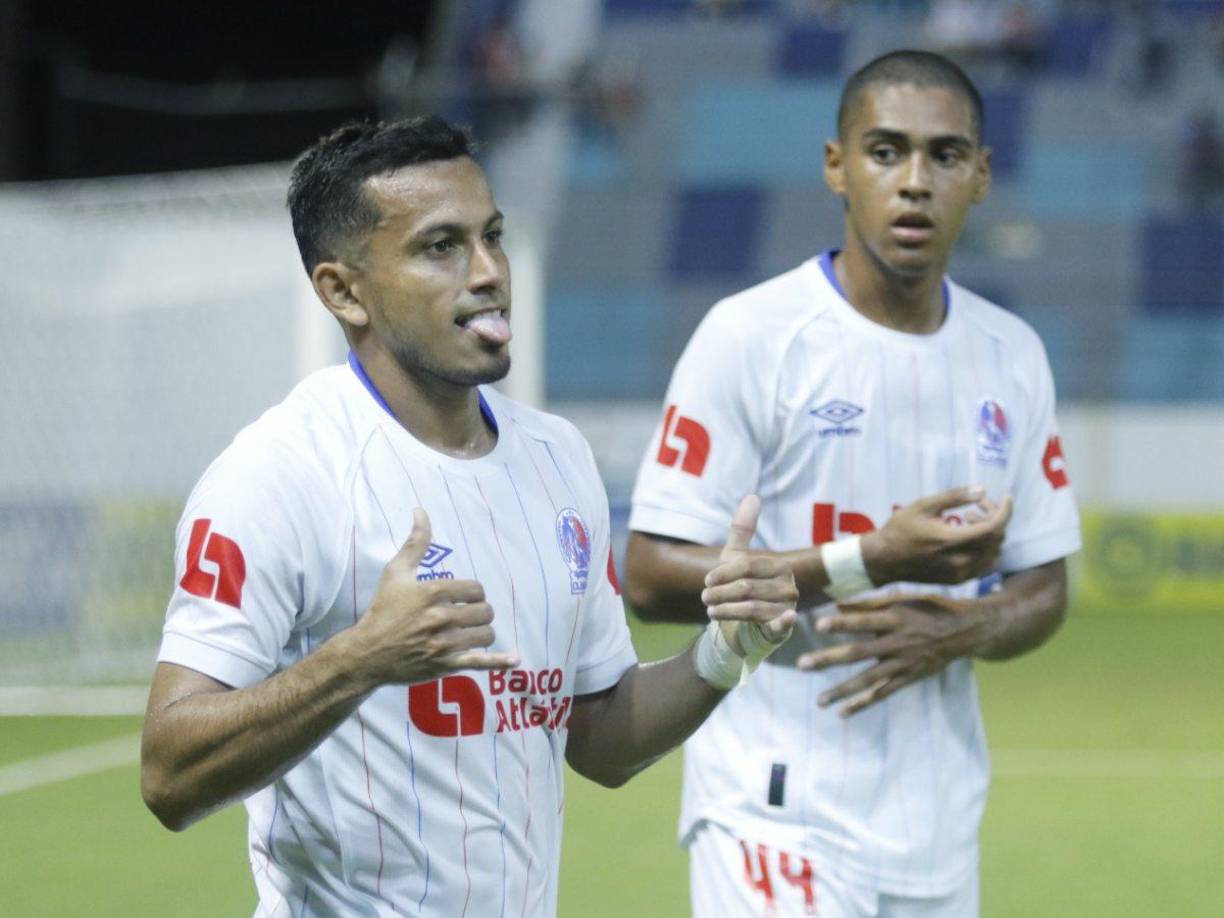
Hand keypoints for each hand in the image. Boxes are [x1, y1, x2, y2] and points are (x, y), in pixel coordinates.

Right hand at [347, 508, 519, 687]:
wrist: (367, 653)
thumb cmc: (383, 609)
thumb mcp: (396, 572)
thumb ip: (415, 542)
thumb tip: (421, 511)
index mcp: (434, 593)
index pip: (476, 589)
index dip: (472, 593)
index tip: (462, 598)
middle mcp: (442, 617)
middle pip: (485, 611)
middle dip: (479, 612)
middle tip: (466, 616)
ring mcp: (445, 644)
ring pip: (486, 634)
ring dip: (482, 632)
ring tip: (470, 632)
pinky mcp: (446, 665)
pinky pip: (480, 662)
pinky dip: (499, 661)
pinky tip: (515, 659)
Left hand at [700, 495, 798, 653]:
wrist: (746, 625)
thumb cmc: (742, 587)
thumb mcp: (736, 558)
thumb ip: (742, 529)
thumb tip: (752, 496)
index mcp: (780, 566)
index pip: (746, 566)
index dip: (722, 573)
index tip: (706, 582)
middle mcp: (788, 586)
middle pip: (746, 587)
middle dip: (720, 593)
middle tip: (704, 598)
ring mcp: (788, 609)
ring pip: (751, 608)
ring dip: (726, 610)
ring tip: (710, 611)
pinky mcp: (783, 630)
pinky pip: (782, 625)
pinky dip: (782, 622)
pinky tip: (782, 620)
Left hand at [796, 593, 988, 716]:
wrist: (965, 631)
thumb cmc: (929, 608)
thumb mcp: (903, 598)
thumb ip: (870, 603)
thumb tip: (836, 604)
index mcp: (895, 617)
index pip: (864, 621)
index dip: (843, 623)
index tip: (818, 625)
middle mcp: (898, 642)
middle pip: (859, 652)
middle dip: (829, 659)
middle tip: (802, 665)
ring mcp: (904, 663)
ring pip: (869, 680)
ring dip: (842, 691)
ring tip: (819, 701)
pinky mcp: (909, 678)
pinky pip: (884, 694)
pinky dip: (864, 704)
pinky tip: (842, 712)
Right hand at [861, 486, 1012, 585]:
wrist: (884, 560)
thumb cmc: (900, 529)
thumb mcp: (923, 505)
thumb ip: (954, 497)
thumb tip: (982, 490)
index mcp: (952, 541)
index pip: (993, 528)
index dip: (1005, 511)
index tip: (1006, 497)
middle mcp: (960, 561)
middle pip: (996, 539)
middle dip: (995, 518)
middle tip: (977, 505)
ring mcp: (960, 573)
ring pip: (994, 554)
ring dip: (991, 535)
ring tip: (970, 520)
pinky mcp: (958, 580)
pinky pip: (984, 565)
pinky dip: (986, 549)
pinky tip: (968, 538)